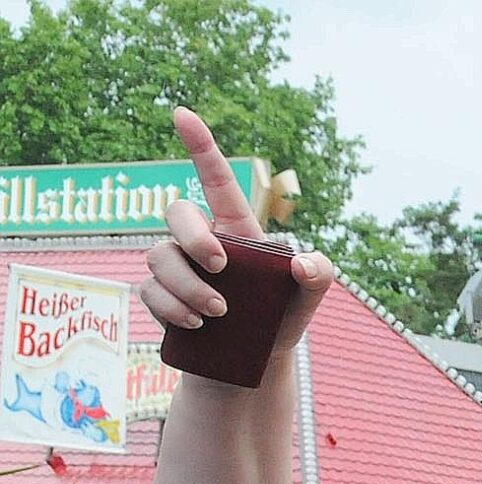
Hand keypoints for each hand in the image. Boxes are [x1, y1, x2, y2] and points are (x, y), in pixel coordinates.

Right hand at [136, 107, 336, 362]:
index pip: (216, 180)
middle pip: (175, 212)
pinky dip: (171, 308)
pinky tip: (196, 324)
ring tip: (218, 314)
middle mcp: (200, 240)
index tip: (182, 114)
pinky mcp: (159, 296)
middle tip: (222, 267)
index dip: (200, 145)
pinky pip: (149, 291)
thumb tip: (303, 265)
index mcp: (236, 228)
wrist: (257, 360)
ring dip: (187, 285)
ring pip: (159, 256)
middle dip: (194, 237)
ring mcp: (175, 266)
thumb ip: (320, 274)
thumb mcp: (310, 296)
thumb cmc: (283, 317)